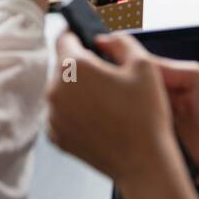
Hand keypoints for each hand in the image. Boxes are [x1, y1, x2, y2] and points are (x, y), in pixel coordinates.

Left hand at [46, 32, 182, 186]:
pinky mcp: (56, 136)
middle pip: (62, 65)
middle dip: (81, 67)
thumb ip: (120, 41)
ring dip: (77, 90)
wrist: (143, 163)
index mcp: (73, 68)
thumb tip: (104, 38)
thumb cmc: (145, 116)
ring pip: (61, 90)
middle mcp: (56, 91)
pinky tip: (99, 118)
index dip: (77, 35)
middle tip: (109, 79)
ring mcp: (53, 116)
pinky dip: (75, 112)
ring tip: (107, 102)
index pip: (64, 37)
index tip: (86, 40)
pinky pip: (61, 113)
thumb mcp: (143, 64)